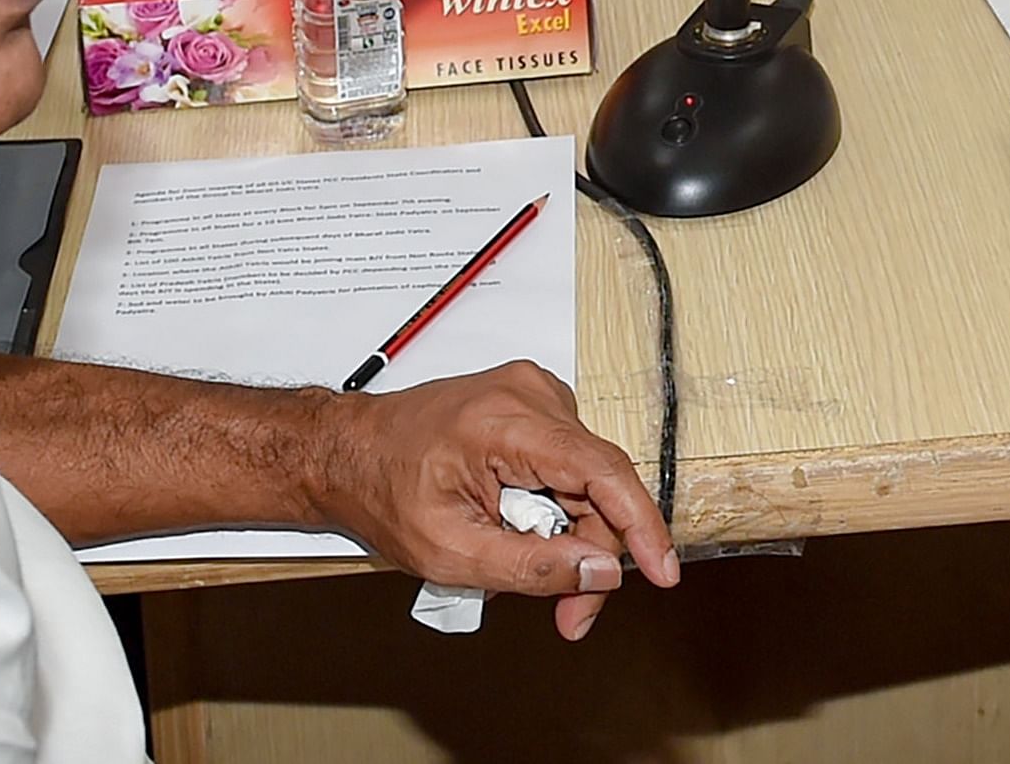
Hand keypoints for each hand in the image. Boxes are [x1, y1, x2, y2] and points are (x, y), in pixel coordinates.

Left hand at [319, 363, 679, 639]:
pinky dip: (556, 508)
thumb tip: (600, 571)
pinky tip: (520, 529)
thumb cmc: (382, 488)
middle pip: (599, 485)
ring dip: (571, 534)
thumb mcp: (449, 550)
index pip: (603, 472)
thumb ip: (531, 565)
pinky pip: (569, 466)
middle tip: (570, 615)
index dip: (642, 527)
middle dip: (591, 555)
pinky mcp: (531, 407)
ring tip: (523, 567)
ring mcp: (532, 395)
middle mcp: (530, 395)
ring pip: (587, 480)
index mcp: (507, 423)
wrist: (346, 451)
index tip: (663, 571)